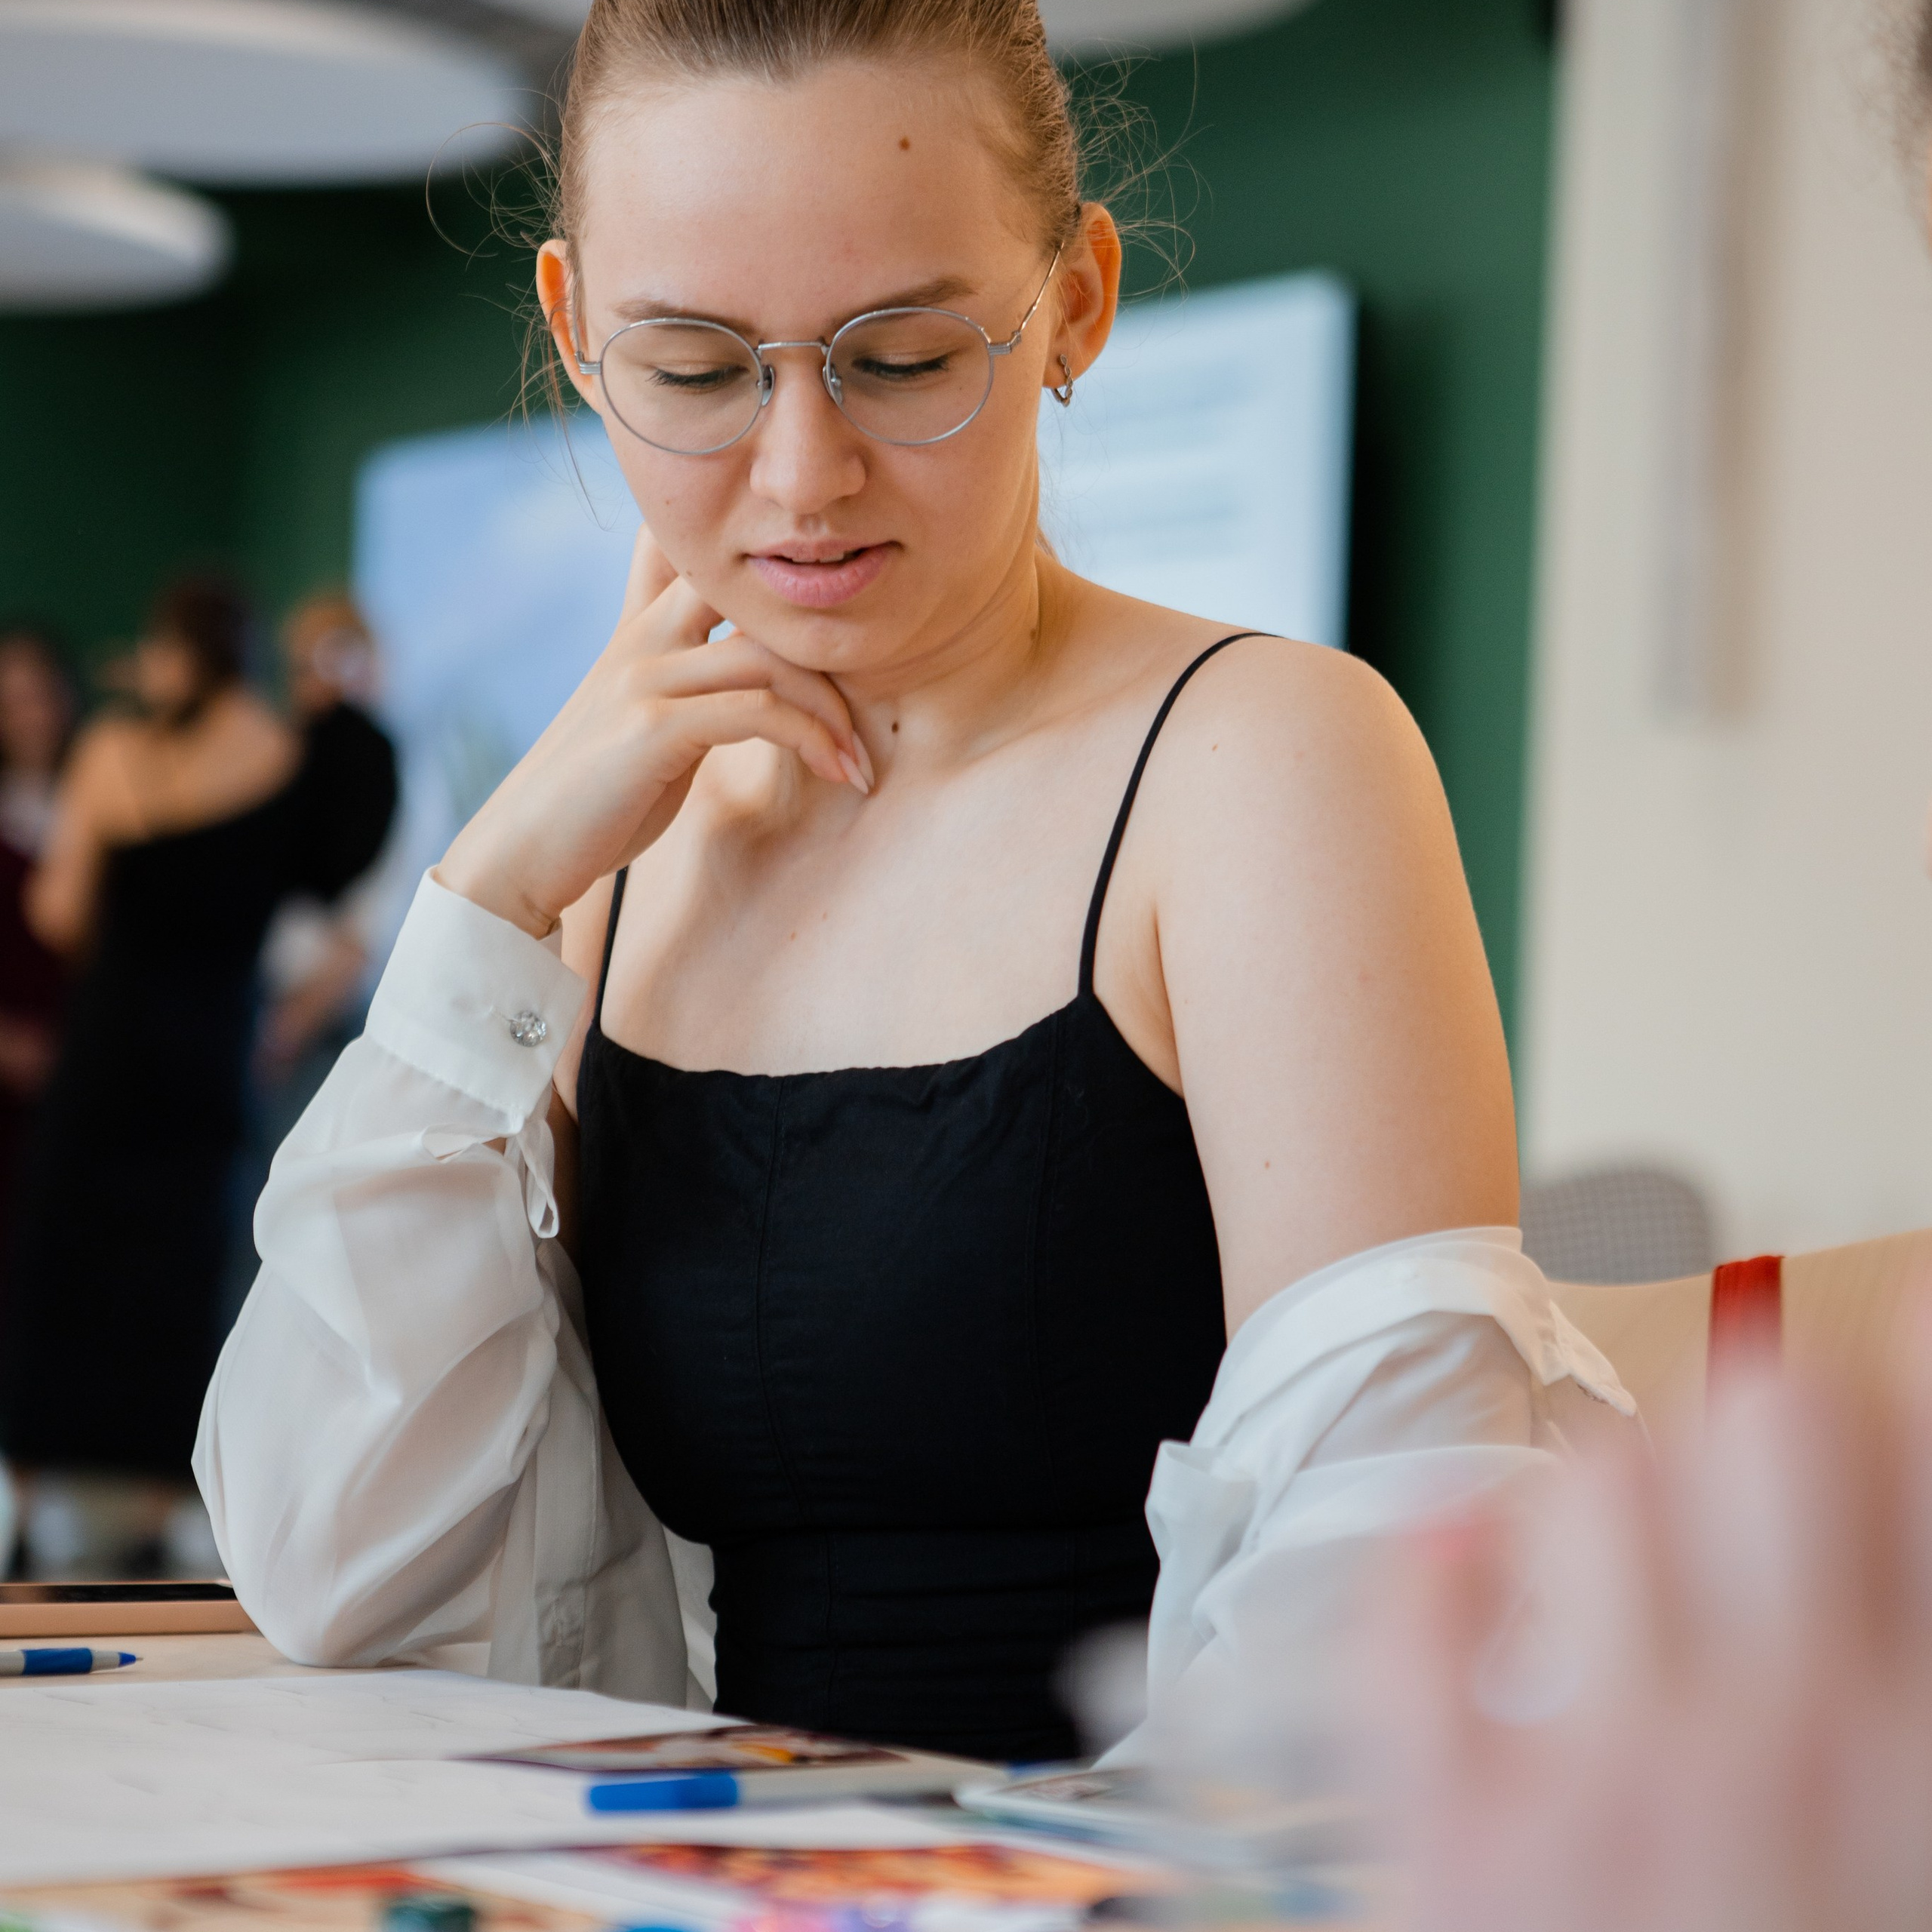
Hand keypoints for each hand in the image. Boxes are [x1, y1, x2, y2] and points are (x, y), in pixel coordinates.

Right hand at [437, 528, 871, 935]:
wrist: (522, 853)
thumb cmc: (594, 799)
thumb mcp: (644, 724)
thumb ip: (690, 688)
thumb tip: (754, 685)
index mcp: (641, 631)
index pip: (707, 561)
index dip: (783, 581)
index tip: (842, 640)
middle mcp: (642, 638)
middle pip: (760, 601)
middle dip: (828, 654)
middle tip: (862, 721)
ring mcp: (644, 677)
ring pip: (769, 658)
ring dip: (832, 713)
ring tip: (858, 763)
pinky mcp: (652, 726)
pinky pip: (758, 711)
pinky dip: (810, 739)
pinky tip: (834, 771)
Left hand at [1364, 1334, 1931, 1931]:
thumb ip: (1908, 1659)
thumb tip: (1881, 1523)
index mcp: (1929, 1743)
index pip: (1912, 1428)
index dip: (1900, 1364)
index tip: (1888, 1331)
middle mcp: (1791, 1742)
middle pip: (1774, 1410)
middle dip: (1773, 1431)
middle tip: (1766, 1502)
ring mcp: (1614, 1786)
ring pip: (1606, 1479)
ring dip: (1621, 1504)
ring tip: (1637, 1576)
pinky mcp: (1462, 1841)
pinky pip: (1416, 1619)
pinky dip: (1431, 1577)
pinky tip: (1463, 1574)